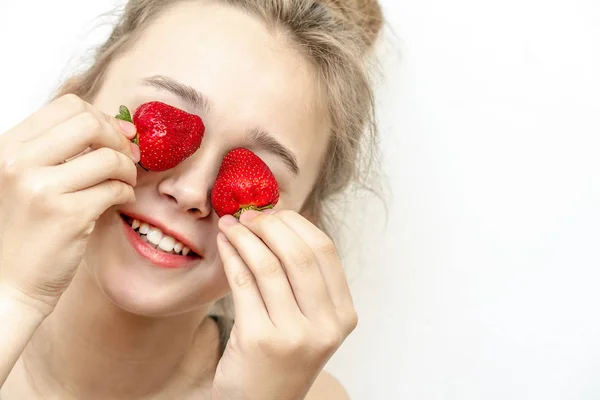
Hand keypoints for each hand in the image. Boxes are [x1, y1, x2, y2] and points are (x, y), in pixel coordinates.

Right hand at [0, 94, 138, 316]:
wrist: (8, 283)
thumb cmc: (22, 230)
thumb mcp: (24, 179)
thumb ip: (57, 151)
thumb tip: (115, 125)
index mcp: (7, 147)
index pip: (68, 106)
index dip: (103, 117)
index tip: (119, 136)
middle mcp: (18, 163)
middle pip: (90, 123)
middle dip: (119, 139)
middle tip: (129, 158)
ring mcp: (41, 190)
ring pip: (109, 158)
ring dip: (128, 169)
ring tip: (125, 182)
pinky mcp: (67, 216)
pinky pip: (115, 189)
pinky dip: (126, 192)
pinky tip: (120, 201)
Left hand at [213, 209, 357, 399]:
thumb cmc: (281, 360)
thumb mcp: (308, 323)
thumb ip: (304, 280)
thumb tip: (280, 222)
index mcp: (343, 315)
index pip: (325, 251)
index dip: (296, 224)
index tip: (273, 213)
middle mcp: (325, 326)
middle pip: (299, 253)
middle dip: (269, 225)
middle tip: (247, 215)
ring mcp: (294, 335)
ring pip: (269, 265)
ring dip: (245, 237)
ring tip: (230, 226)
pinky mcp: (259, 340)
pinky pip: (243, 282)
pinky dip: (231, 257)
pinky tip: (224, 245)